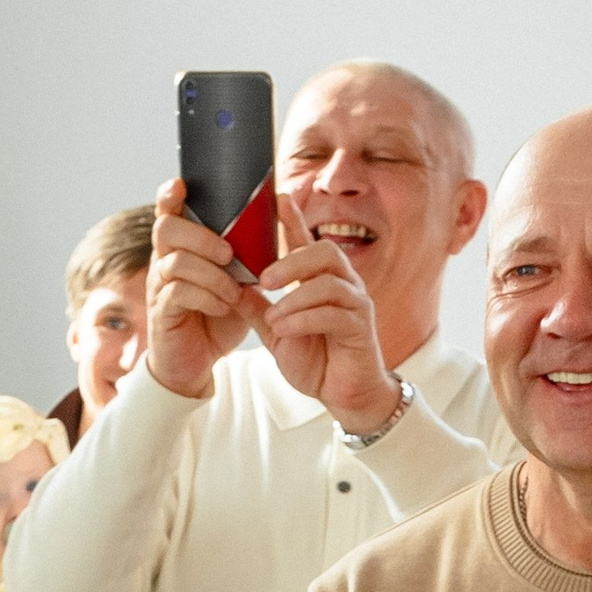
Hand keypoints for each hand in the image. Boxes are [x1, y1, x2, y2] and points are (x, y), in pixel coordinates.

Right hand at [143, 178, 267, 400]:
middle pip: (166, 228)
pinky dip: (206, 297)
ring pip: (175, 261)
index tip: (181, 185)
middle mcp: (163, 260)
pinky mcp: (161, 311)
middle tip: (230, 255)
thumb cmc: (218, 315)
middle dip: (202, 237)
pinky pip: (178, 292)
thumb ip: (249, 254)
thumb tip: (278, 223)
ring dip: (211, 274)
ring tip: (234, 292)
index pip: (167, 211)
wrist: (197, 361)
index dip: (170, 195)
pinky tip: (223, 306)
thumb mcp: (238, 280)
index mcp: (181, 247)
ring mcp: (158, 286)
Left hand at [254, 208, 397, 432]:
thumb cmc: (316, 361)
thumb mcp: (276, 333)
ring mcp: (356, 304)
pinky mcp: (361, 327)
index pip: (307, 241)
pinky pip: (334, 313)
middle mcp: (343, 285)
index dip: (294, 218)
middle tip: (263, 279)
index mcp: (321, 281)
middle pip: (324, 251)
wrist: (344, 396)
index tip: (278, 196)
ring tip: (273, 316)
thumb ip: (256, 309)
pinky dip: (305, 319)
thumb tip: (230, 286)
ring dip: (295, 297)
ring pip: (329, 282)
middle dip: (292, 260)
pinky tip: (285, 330)